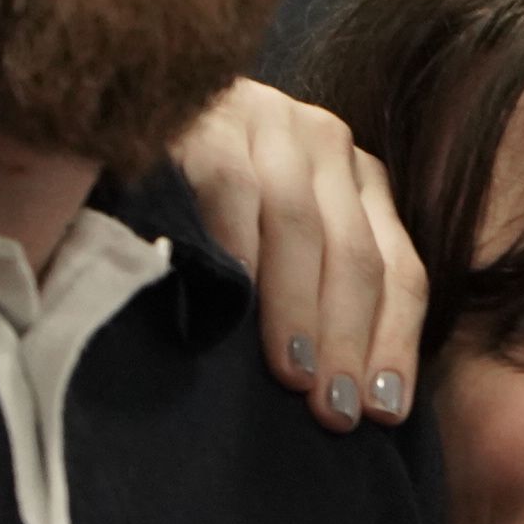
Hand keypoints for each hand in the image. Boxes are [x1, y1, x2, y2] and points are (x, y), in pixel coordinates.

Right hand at [171, 79, 419, 432]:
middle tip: (337, 409)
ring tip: (295, 376)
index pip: (399, 269)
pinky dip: (236, 251)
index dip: (395, 342)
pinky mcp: (209, 122)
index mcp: (357, 179)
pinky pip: (231, 190)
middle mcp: (325, 146)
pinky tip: (233, 305)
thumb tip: (346, 390)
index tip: (386, 411)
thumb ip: (321, 286)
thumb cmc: (204, 205)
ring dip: (298, 308)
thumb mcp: (281, 240)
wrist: (124, 112)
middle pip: (357, 255)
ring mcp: (269, 127)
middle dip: (350, 340)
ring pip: (300, 227)